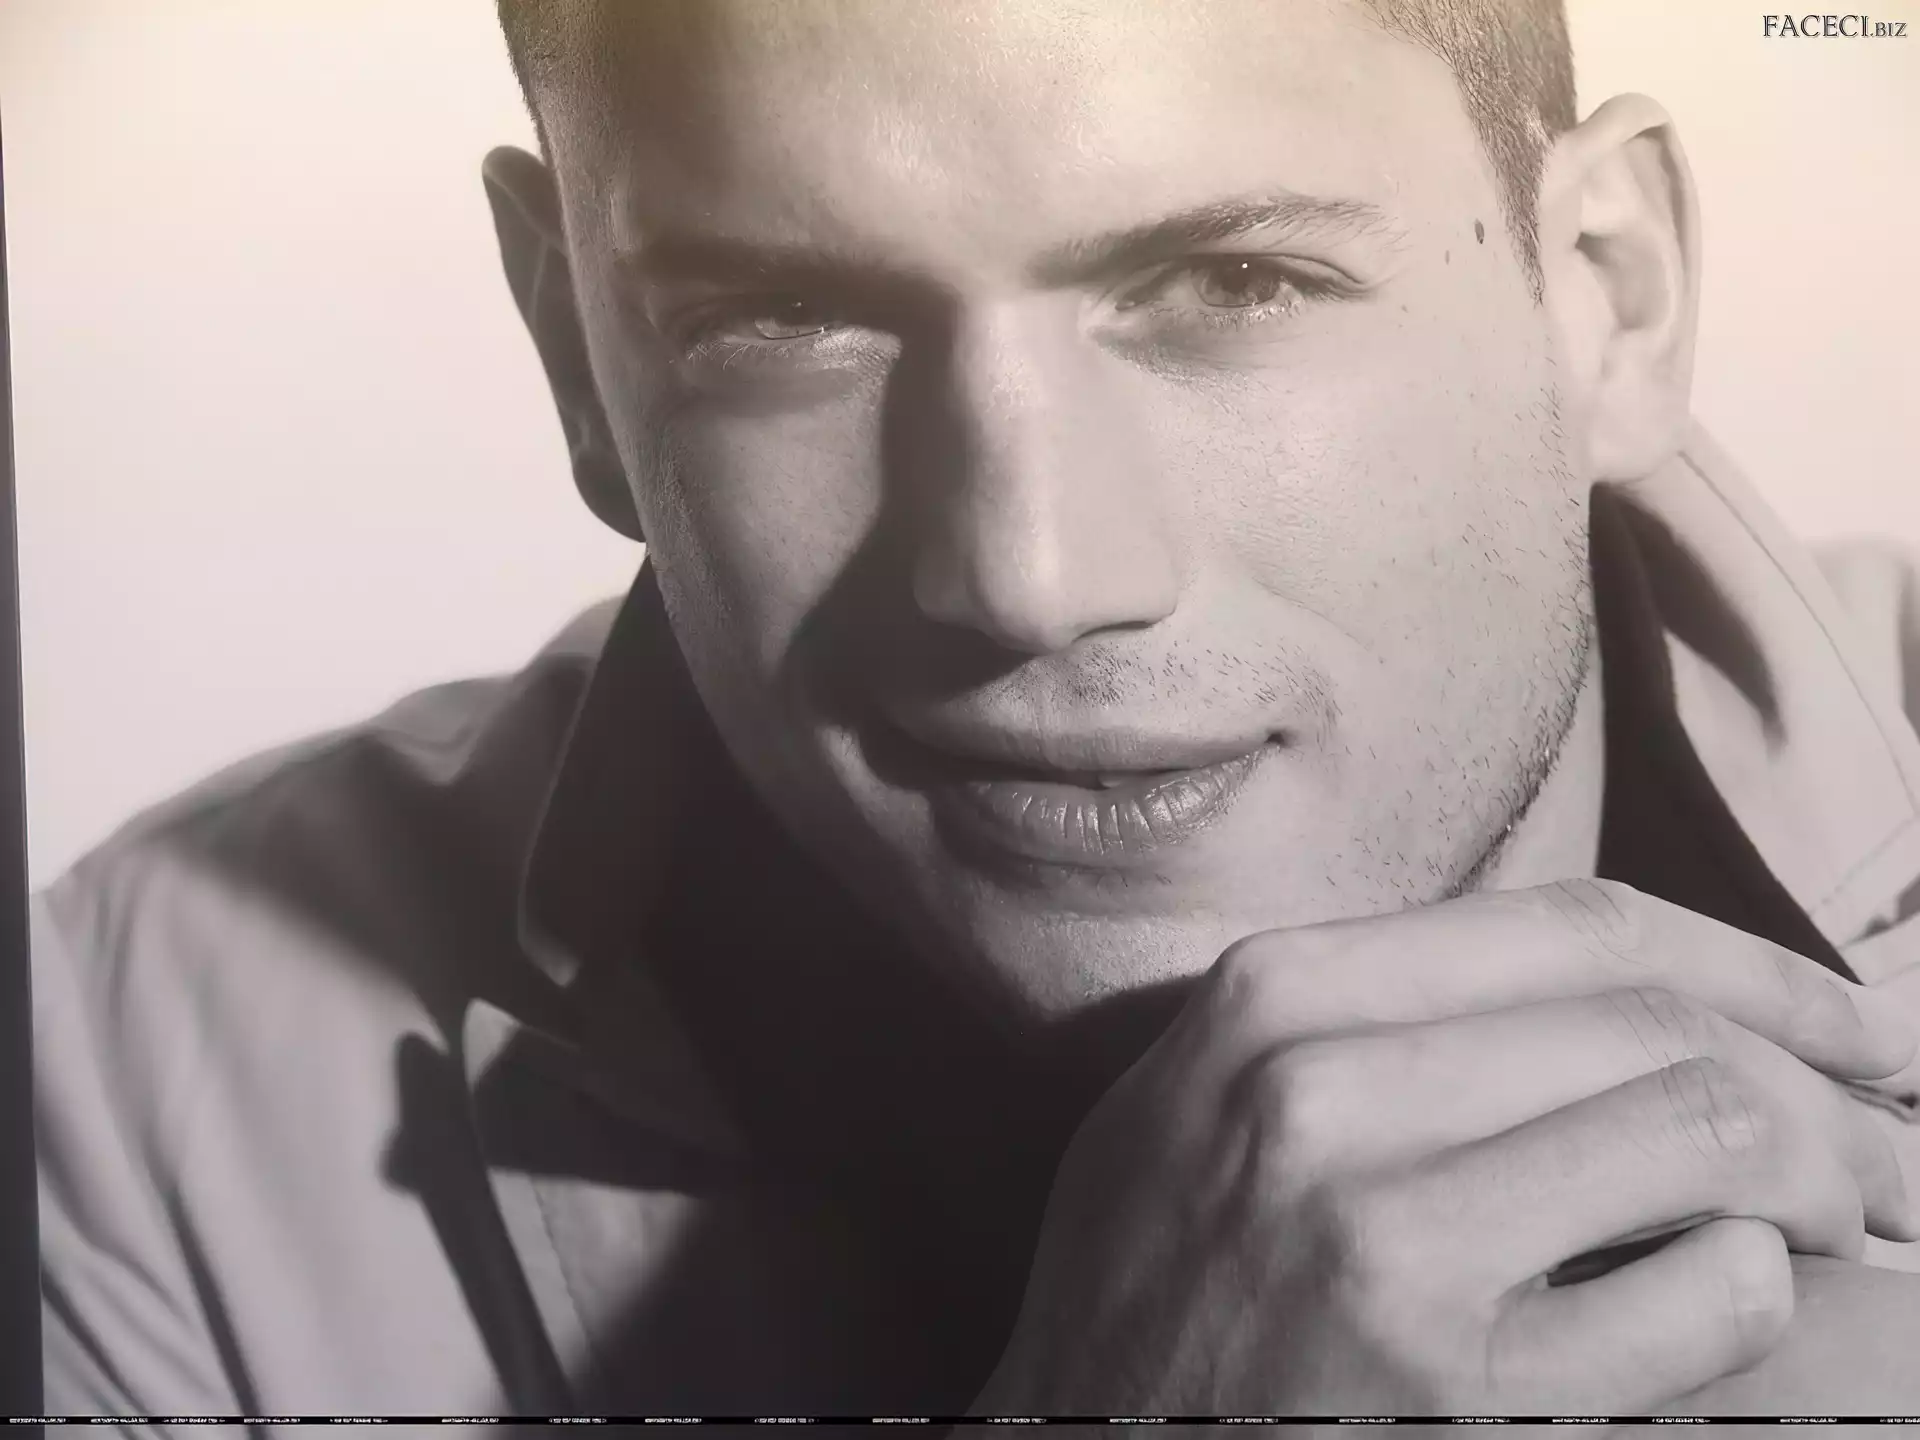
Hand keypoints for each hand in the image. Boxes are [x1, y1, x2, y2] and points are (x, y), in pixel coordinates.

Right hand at [973, 879, 1918, 1416]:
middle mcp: (1321, 1095)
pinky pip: (1705, 1298)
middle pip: (1663, 1021)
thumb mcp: (1204, 1104)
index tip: (1856, 1024)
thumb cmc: (1157, 1291)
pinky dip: (1756, 1295)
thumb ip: (1365, 1018)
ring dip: (1828, 1183)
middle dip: (1832, 1080)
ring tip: (1855, 1224)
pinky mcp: (1457, 1389)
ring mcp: (1385, 1240)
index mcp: (1272, 1003)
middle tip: (1902, 1146)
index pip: (1580, 925)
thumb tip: (1620, 992)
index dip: (1758, 966)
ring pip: (1712, 1130)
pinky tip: (1733, 1309)